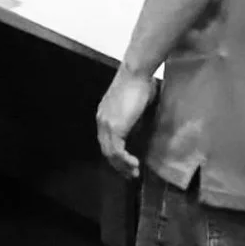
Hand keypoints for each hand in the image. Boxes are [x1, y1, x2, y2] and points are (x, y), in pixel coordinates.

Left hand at [96, 65, 156, 179]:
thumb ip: (135, 117)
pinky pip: (117, 152)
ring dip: (122, 166)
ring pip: (110, 154)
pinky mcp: (114, 128)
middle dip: (118, 164)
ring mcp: (106, 124)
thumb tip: (142, 127)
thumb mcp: (136, 103)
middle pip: (106, 149)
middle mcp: (102, 120)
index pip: (106, 139)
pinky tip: (134, 164)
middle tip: (129, 173)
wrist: (136, 72)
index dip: (115, 153)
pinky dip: (125, 161)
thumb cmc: (140, 81)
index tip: (126, 161)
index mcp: (104, 114)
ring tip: (133, 173)